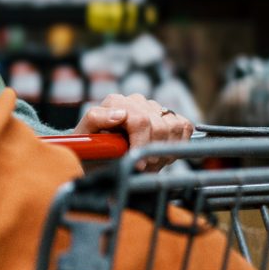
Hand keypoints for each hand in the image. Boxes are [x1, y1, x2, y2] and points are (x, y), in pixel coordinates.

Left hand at [75, 93, 192, 171]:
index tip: (138, 165)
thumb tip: (120, 114)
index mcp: (115, 102)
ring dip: (165, 151)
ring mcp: (153, 107)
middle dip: (153, 153)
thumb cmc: (90, 146)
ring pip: (175, 126)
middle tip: (142, 169)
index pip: (140, 121)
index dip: (142, 145)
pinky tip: (161, 154)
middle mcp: (136, 101)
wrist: (99, 153)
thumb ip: (95, 119)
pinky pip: (184, 126)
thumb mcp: (83, 136)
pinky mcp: (168, 116)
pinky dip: (178, 144)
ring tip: (149, 163)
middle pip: (160, 127)